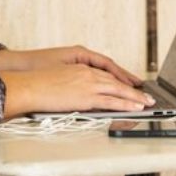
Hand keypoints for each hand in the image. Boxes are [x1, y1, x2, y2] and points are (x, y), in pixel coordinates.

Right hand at [0, 64, 154, 118]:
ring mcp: (88, 84)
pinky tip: (134, 108)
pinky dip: (125, 104)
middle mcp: (87, 73)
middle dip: (132, 90)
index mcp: (81, 67)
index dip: (120, 80)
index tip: (130, 86)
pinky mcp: (86, 96)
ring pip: (118, 90)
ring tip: (146, 103)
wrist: (29, 85)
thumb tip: (81, 93)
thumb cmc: (38, 82)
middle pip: (116, 81)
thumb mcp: (60, 77)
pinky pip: (111, 101)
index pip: (107, 73)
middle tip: (146, 96)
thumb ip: (75, 83)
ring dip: (134, 97)